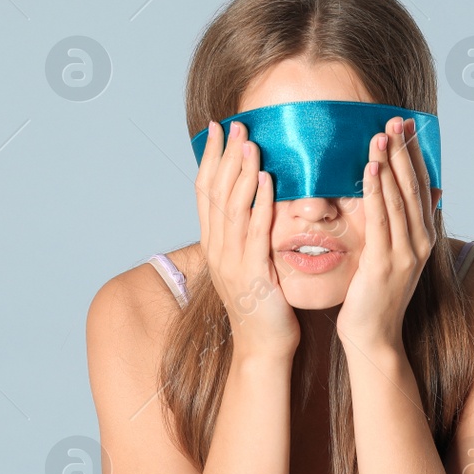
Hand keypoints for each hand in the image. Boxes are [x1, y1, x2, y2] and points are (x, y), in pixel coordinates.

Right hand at [195, 119, 299, 357]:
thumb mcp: (249, 263)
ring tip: (250, 143)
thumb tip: (254, 201)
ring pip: (233, 209)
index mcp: (215, 245)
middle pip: (215, 194)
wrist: (263, 349)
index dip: (210, 159)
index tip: (216, 129)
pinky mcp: (252, 274)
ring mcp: (232, 262)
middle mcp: (217, 250)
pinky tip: (268, 182)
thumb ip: (247, 233)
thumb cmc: (262, 307)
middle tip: (235, 124)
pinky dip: (260, 204)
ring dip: (241, 173)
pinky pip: (255, 232)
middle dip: (225, 156)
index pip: (205, 192)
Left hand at [336, 115, 435, 352]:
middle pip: (413, 186)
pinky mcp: (385, 263)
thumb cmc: (376, 296)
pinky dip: (376, 192)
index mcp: (422, 237)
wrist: (373, 337)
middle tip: (396, 120)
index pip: (420, 186)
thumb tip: (412, 196)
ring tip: (381, 136)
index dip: (414, 155)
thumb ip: (400, 226)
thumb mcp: (392, 255)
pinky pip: (381, 219)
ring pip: (398, 198)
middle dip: (404, 152)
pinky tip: (370, 169)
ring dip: (390, 164)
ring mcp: (405, 253)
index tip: (406, 127)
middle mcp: (419, 241)